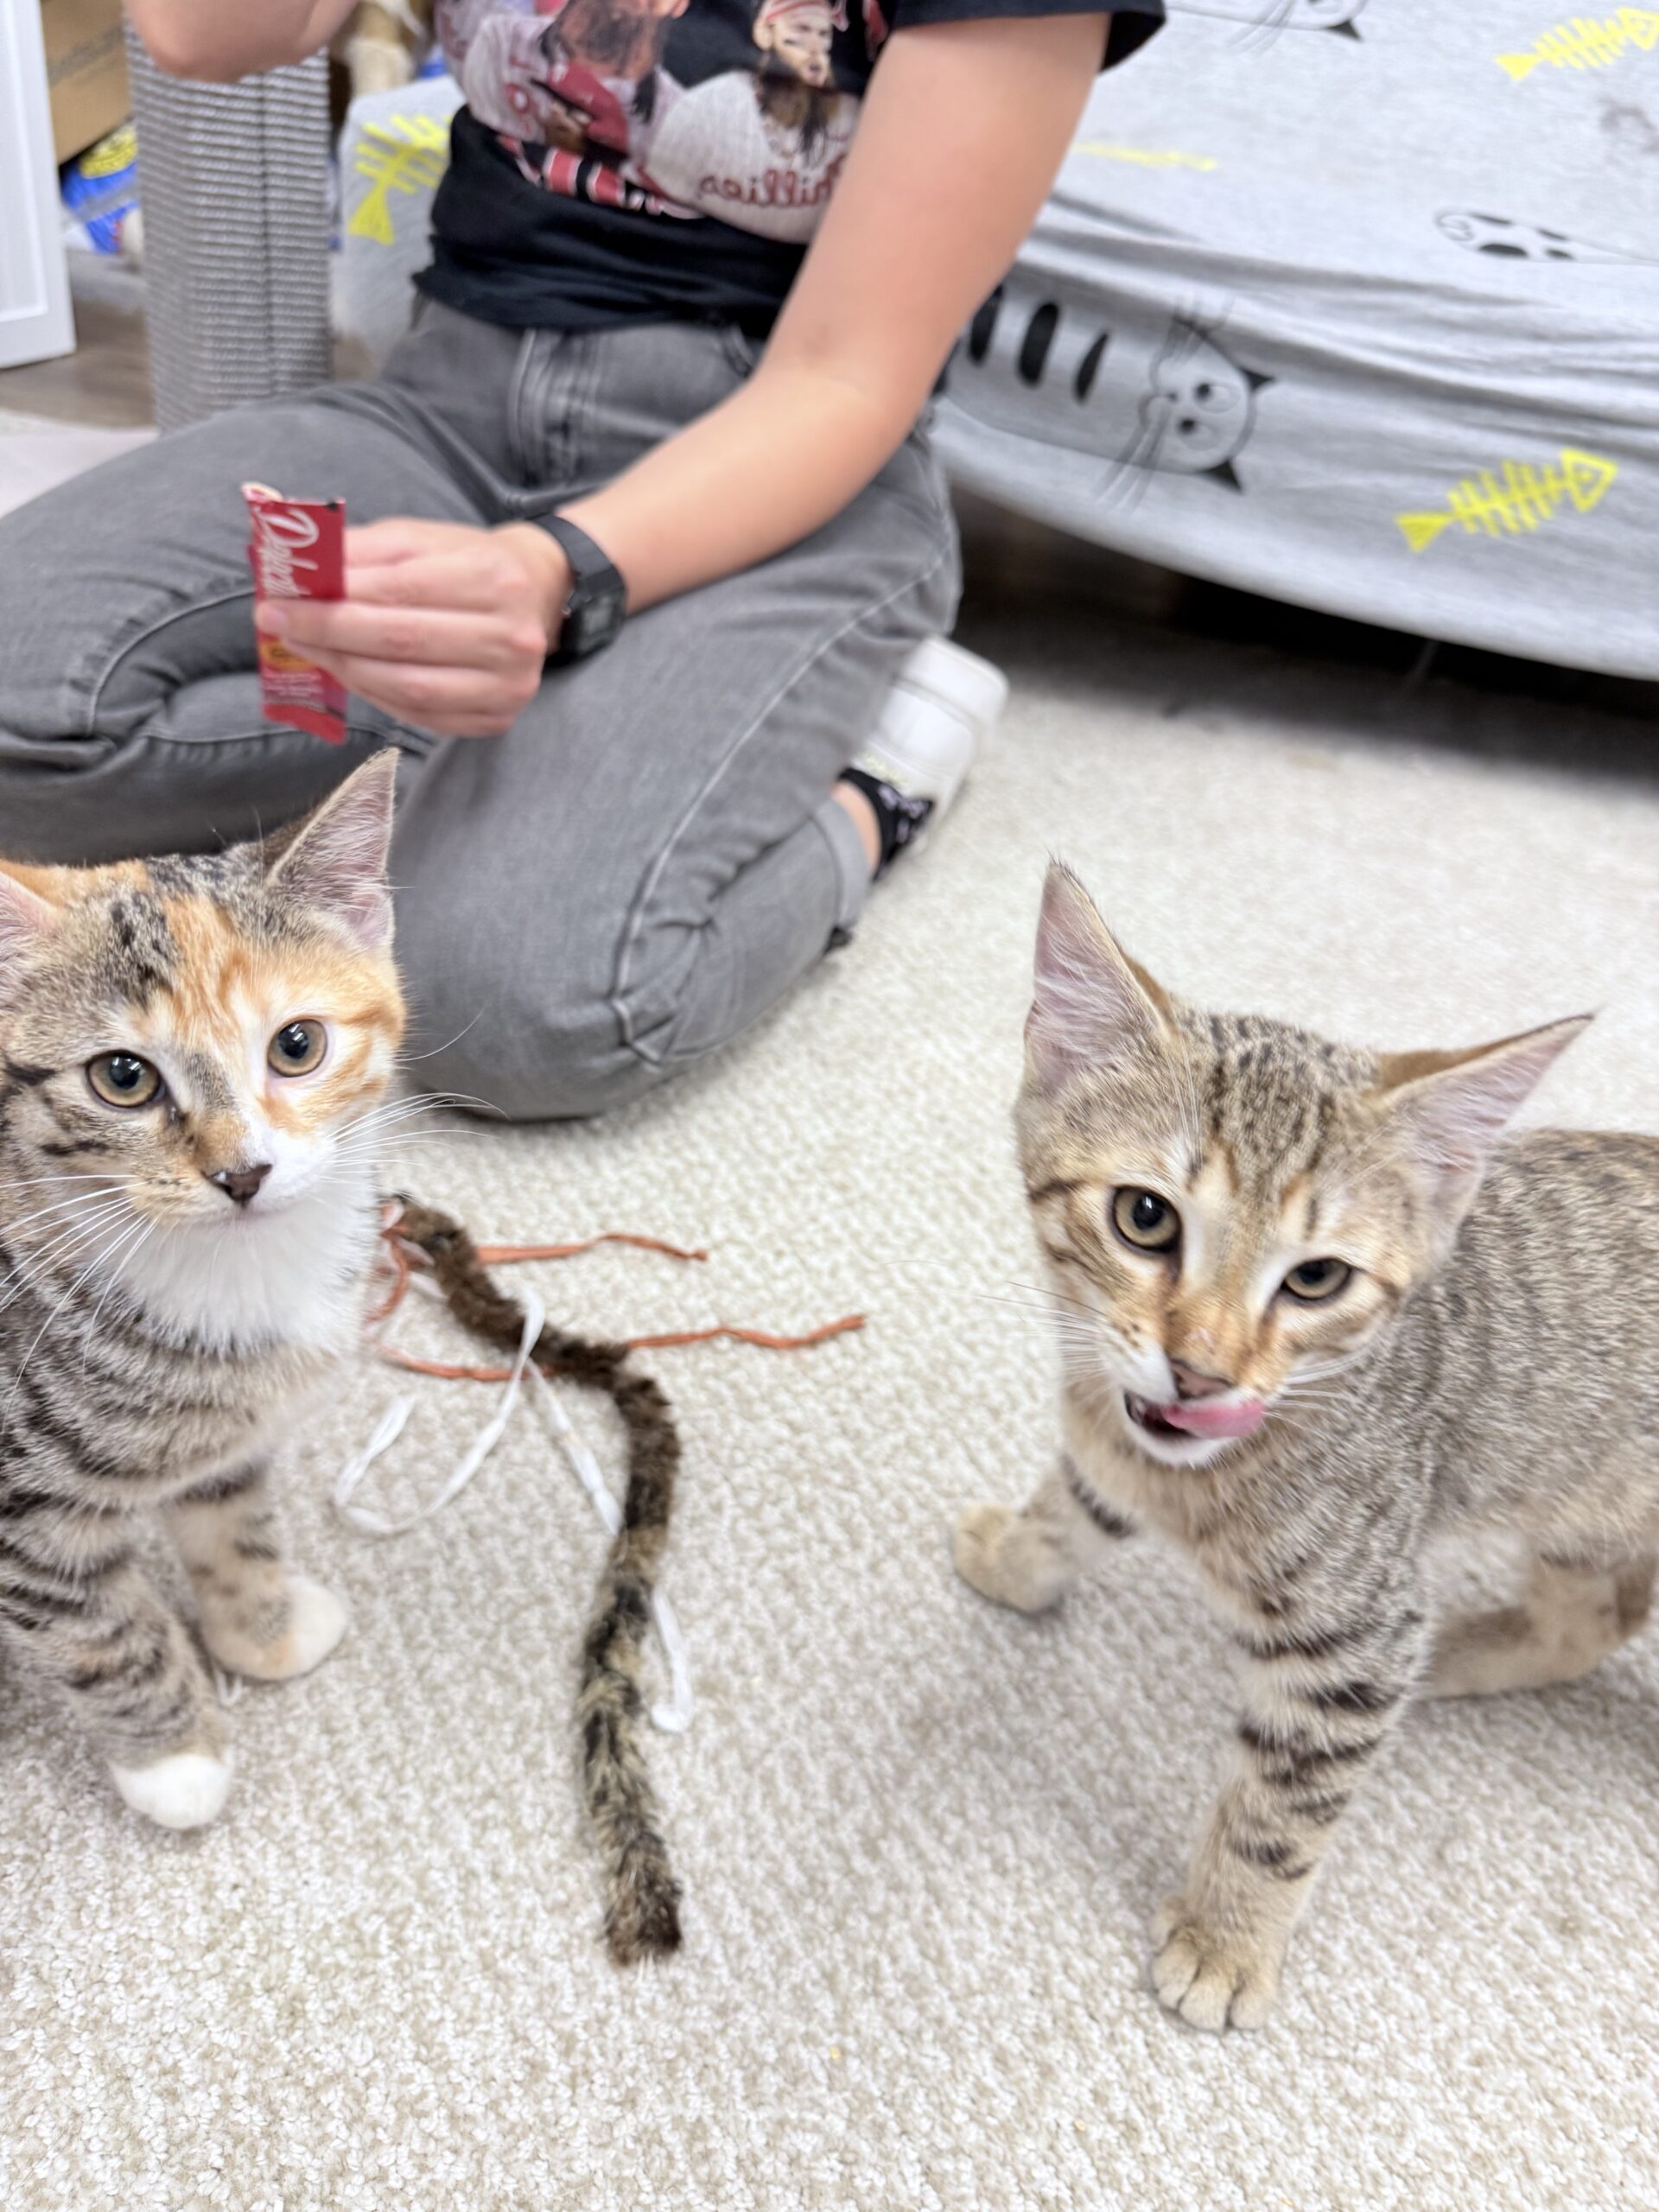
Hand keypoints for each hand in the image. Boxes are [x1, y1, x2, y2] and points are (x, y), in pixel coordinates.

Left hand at [256, 518, 568, 738]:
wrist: (540, 595)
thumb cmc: (470, 562)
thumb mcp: (422, 538)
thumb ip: (364, 552)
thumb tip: (298, 572)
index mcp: (493, 577)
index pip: (398, 592)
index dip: (332, 602)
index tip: (277, 601)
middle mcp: (510, 637)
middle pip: (401, 643)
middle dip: (329, 635)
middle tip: (278, 626)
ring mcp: (509, 686)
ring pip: (407, 688)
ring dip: (344, 669)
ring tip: (307, 649)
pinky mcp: (497, 718)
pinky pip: (420, 715)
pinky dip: (373, 695)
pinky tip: (346, 672)